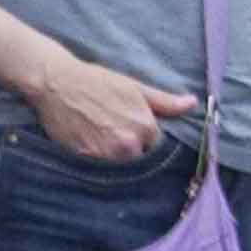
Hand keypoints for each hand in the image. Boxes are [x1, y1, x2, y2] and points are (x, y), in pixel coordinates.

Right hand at [23, 49, 192, 161]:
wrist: (57, 83)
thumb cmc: (97, 82)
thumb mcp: (135, 88)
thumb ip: (165, 102)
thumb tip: (193, 104)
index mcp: (144, 127)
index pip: (156, 146)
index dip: (145, 139)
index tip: (132, 130)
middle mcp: (128, 144)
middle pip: (139, 159)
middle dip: (131, 150)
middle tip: (113, 132)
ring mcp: (105, 155)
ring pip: (120, 166)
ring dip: (114, 157)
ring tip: (101, 136)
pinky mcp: (84, 160)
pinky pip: (99, 168)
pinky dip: (97, 161)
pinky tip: (89, 143)